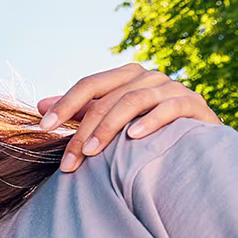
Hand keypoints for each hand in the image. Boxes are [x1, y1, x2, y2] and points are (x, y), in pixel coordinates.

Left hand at [36, 63, 219, 171]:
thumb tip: (39, 105)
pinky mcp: (194, 104)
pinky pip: (170, 108)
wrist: (197, 141)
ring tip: (92, 153)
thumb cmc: (147, 130)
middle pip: (107, 98)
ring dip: (110, 128)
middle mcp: (148, 77)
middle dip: (84, 131)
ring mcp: (172, 88)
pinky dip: (150, 121)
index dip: (65, 104)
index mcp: (126, 76)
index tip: (43, 128)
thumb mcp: (110, 120)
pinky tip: (133, 137)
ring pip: (133, 100)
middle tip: (68, 161)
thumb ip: (79, 111)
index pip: (89, 84)